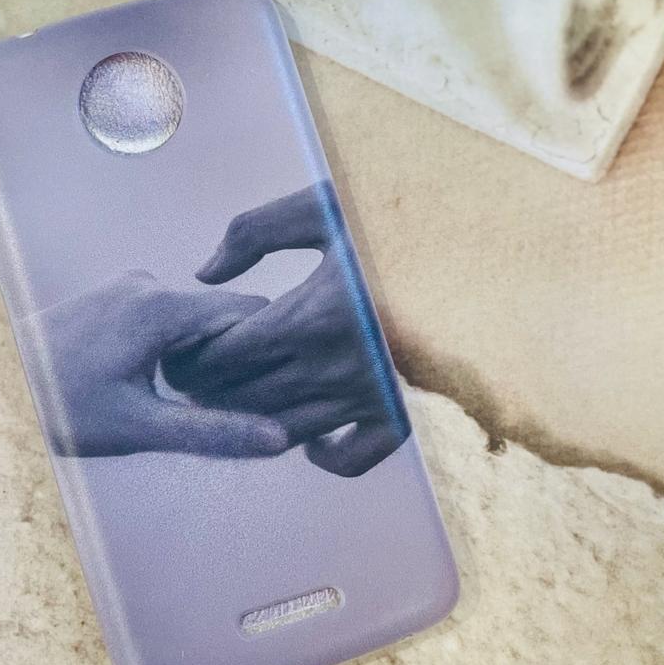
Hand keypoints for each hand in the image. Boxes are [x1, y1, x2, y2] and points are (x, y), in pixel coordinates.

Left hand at [33, 270, 287, 457]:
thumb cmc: (58, 406)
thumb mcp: (139, 427)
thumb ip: (213, 431)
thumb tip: (279, 439)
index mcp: (161, 308)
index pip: (250, 312)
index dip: (264, 352)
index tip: (258, 390)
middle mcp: (149, 285)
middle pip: (222, 315)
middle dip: (229, 358)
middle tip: (215, 405)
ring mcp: (130, 286)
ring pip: (194, 317)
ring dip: (197, 354)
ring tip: (174, 398)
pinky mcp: (115, 295)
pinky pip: (166, 315)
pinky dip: (172, 345)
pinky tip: (150, 381)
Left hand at [162, 182, 408, 475]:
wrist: (483, 242)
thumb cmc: (396, 217)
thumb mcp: (322, 207)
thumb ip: (253, 233)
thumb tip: (205, 274)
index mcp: (310, 314)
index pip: (224, 356)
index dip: (190, 358)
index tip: (180, 351)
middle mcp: (335, 366)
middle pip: (243, 398)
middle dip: (206, 391)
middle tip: (191, 378)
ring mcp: (368, 395)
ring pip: (283, 429)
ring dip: (245, 421)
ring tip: (229, 401)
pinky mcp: (401, 412)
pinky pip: (353, 457)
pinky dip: (322, 455)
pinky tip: (306, 435)